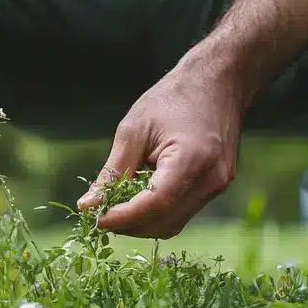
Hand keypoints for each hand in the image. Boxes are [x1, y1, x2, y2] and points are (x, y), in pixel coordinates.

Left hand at [76, 52, 245, 237]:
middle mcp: (212, 179)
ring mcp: (218, 185)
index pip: (155, 204)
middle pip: (164, 222)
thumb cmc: (172, 99)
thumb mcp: (134, 130)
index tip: (97, 219)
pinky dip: (157, 214)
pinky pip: (182, 213)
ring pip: (173, 224)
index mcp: (193, 159)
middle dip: (129, 225)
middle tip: (100, 214)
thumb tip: (88, 205)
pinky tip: (138, 199)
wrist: (216, 82)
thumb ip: (112, 171)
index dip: (123, 217)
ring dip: (141, 223)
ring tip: (117, 207)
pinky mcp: (217, 187)